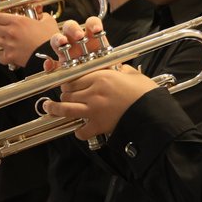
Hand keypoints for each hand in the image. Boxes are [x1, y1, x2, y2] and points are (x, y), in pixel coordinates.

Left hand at [0, 11, 58, 66]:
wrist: (51, 55)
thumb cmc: (51, 38)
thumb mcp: (48, 21)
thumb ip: (41, 16)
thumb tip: (41, 14)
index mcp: (18, 21)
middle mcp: (10, 32)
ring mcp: (8, 45)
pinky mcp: (10, 57)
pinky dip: (1, 56)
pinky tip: (3, 55)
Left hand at [40, 18, 158, 138]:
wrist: (153, 113)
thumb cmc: (145, 93)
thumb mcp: (132, 75)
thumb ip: (121, 70)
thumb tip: (117, 68)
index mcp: (101, 77)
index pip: (75, 78)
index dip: (69, 81)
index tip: (67, 84)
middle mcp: (93, 92)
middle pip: (67, 92)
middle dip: (64, 94)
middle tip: (64, 96)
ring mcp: (93, 110)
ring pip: (65, 109)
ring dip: (55, 109)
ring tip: (48, 108)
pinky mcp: (98, 126)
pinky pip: (81, 131)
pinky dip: (79, 133)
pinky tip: (80, 131)